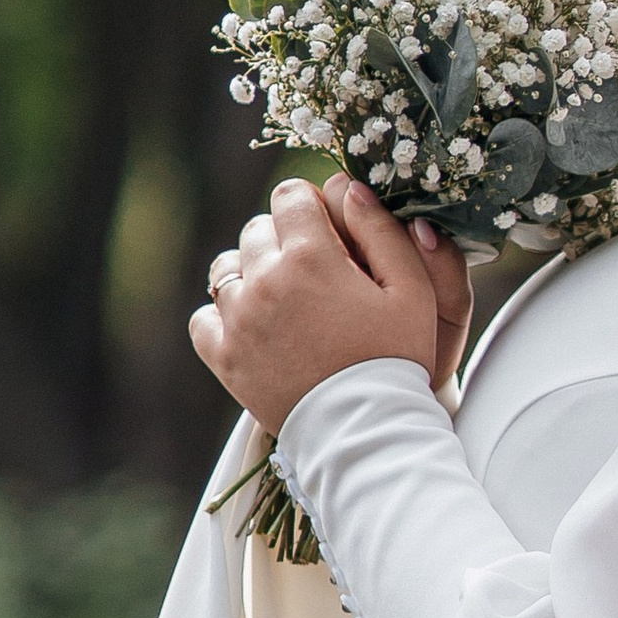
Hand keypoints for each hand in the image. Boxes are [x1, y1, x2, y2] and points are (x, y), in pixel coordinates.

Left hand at [192, 178, 473, 433]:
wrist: (365, 431)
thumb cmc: (396, 358)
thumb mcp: (412, 290)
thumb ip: (382, 230)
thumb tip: (348, 186)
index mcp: (310, 255)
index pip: (290, 196)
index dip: (309, 207)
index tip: (324, 231)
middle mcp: (264, 280)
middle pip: (257, 230)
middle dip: (282, 240)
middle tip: (313, 273)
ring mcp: (238, 320)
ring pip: (226, 269)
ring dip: (250, 275)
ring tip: (282, 301)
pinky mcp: (223, 357)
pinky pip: (204, 317)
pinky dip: (223, 317)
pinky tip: (254, 328)